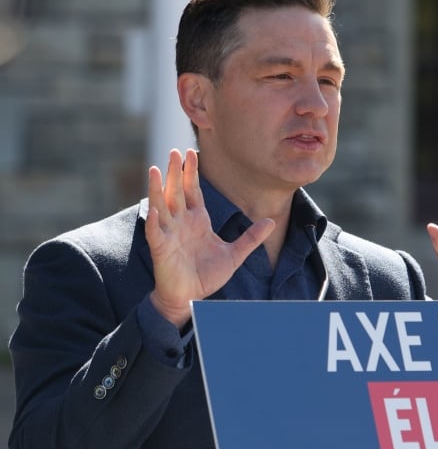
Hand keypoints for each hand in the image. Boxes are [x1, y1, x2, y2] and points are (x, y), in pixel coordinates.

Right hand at [144, 149, 274, 327]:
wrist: (190, 297)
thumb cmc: (207, 275)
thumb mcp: (235, 254)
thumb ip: (251, 238)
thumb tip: (271, 221)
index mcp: (197, 220)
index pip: (193, 191)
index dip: (192, 173)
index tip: (192, 153)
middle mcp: (181, 222)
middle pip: (177, 192)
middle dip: (176, 172)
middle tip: (175, 151)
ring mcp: (169, 234)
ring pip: (162, 206)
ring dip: (158, 189)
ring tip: (154, 170)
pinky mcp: (161, 249)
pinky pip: (155, 232)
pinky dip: (154, 220)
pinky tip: (154, 208)